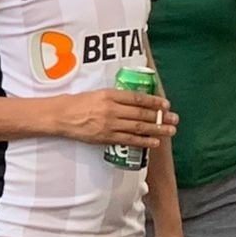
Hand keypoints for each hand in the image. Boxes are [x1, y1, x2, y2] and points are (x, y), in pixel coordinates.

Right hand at [56, 87, 177, 147]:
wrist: (61, 116)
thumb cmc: (78, 103)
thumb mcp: (97, 94)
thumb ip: (115, 98)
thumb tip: (135, 102)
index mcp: (109, 95)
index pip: (137, 98)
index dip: (153, 101)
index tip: (165, 104)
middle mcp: (111, 109)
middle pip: (141, 113)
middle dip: (160, 116)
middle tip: (174, 119)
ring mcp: (110, 124)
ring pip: (138, 127)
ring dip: (157, 129)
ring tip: (170, 131)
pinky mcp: (106, 137)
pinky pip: (129, 140)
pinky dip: (143, 141)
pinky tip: (154, 142)